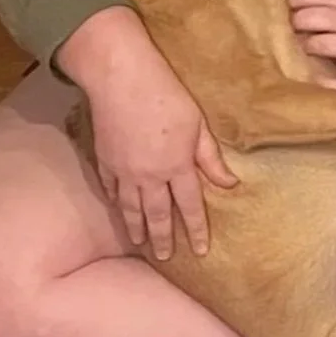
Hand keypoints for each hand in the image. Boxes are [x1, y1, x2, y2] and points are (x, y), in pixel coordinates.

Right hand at [86, 52, 236, 260]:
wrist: (121, 79)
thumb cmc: (166, 95)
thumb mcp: (198, 124)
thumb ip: (210, 157)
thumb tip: (230, 183)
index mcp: (177, 167)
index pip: (191, 206)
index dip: (197, 230)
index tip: (201, 251)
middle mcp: (150, 176)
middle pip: (159, 214)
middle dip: (163, 238)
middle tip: (165, 257)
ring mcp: (124, 171)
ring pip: (131, 208)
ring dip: (137, 228)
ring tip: (140, 243)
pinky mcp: (105, 159)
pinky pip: (111, 189)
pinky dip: (115, 202)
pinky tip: (118, 208)